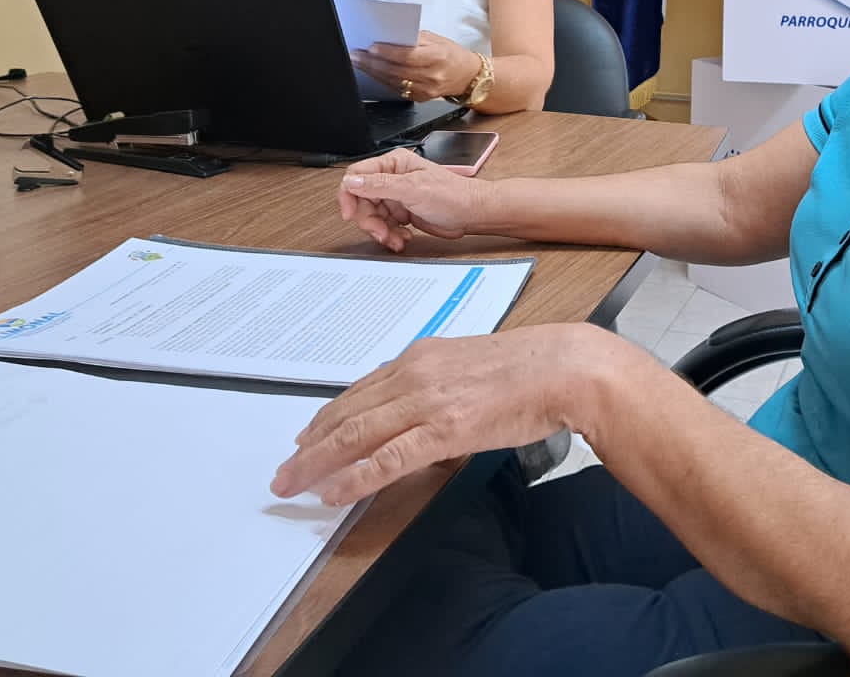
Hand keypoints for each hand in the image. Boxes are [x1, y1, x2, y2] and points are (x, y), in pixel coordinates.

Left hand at [270, 324, 597, 504]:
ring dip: (317, 462)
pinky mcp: (444, 429)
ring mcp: (427, 401)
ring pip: (356, 435)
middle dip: (310, 444)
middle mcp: (415, 374)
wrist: (565, 367)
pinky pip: (387, 458)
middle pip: (347, 413)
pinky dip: (355, 476)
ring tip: (291, 483)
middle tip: (285, 469)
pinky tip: (334, 492)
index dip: (328, 418)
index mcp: (421, 357)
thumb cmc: (529, 368)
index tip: (307, 438)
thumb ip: (439, 382)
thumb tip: (420, 412)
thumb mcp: (470, 364)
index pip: (360, 391)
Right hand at [338, 147, 483, 249]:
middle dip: (369, 220)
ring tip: (395, 238)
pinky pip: (384, 225)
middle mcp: (392, 178)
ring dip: (381, 231)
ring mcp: (397, 196)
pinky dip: (390, 234)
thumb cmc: (453, 195)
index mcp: (393, 164)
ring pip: (372, 216)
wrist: (472, 214)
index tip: (350, 214)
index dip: (349, 195)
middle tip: (381, 232)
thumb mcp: (413, 189)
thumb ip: (380, 185)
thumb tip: (352, 182)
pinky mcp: (402, 212)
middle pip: (362, 200)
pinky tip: (403, 237)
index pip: (357, 175)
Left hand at [353, 31, 478, 101]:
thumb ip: (414, 39)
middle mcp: (432, 76)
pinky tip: (373, 72)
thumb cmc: (451, 54)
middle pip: (396, 70)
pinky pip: (397, 89)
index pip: (408, 56)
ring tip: (359, 62)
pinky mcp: (420, 98)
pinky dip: (383, 80)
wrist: (467, 76)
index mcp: (438, 57)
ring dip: (373, 72)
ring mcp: (426, 90)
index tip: (371, 47)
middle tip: (356, 55)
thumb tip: (389, 38)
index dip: (387, 53)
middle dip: (373, 62)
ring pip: (393, 81)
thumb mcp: (436, 40)